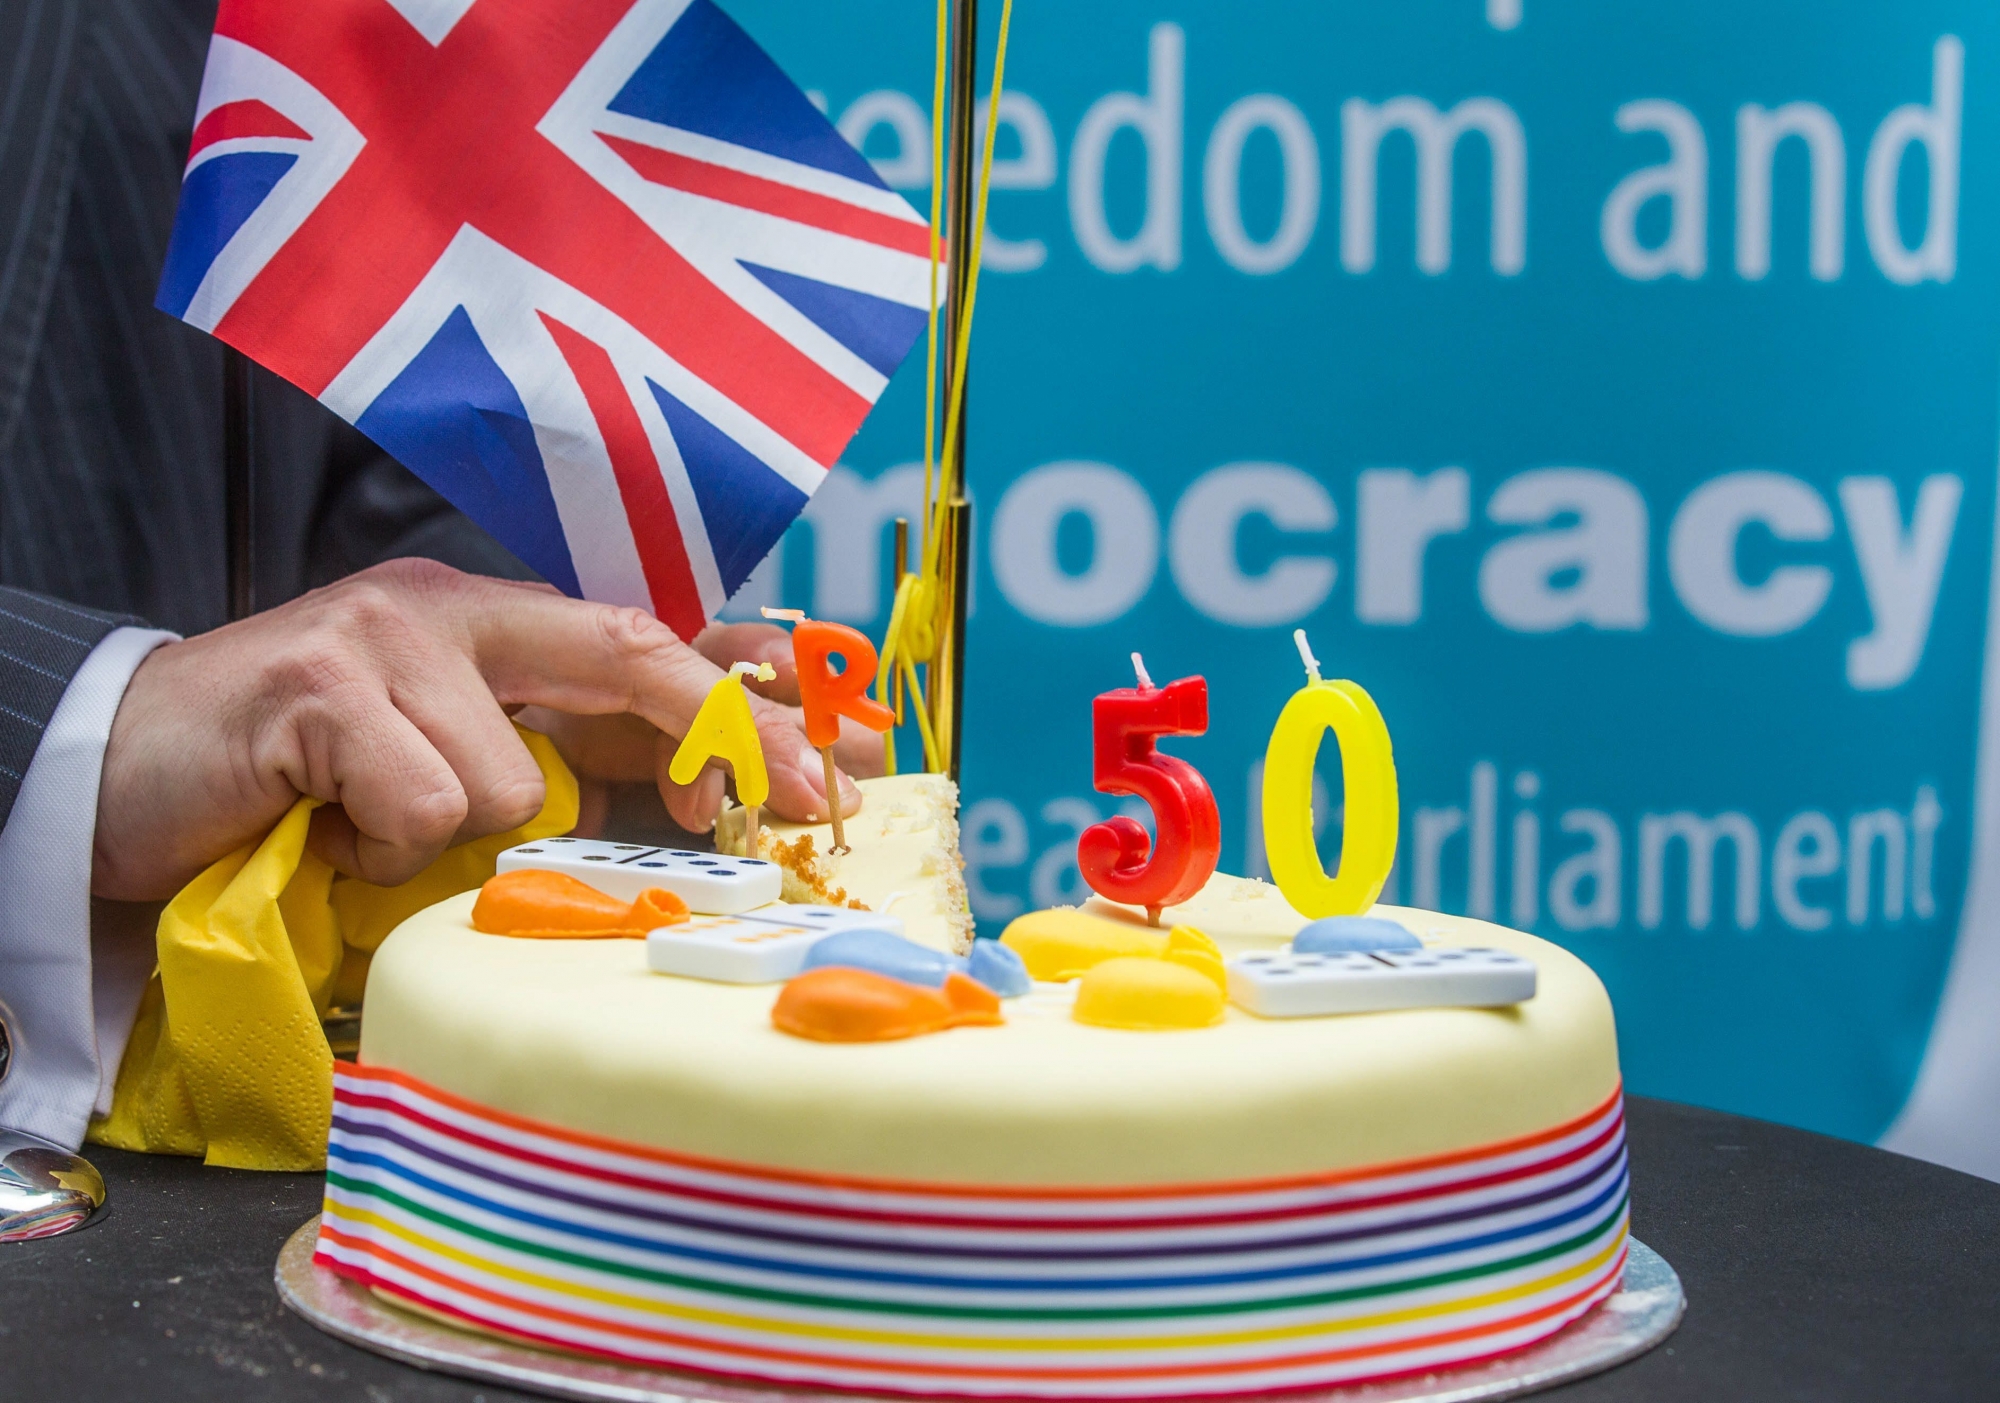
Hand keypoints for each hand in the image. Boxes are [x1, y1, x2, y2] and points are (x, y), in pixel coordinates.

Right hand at [91, 560, 857, 898]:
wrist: (121, 772)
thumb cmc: (296, 784)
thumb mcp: (441, 767)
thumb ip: (552, 770)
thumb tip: (693, 805)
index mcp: (495, 632)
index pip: (654, 641)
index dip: (759, 693)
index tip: (856, 749)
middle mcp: (454, 610)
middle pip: (631, 650)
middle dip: (732, 735)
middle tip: (814, 803)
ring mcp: (386, 635)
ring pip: (508, 777)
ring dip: (449, 841)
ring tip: (363, 830)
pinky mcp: (320, 684)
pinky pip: (420, 804)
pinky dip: (378, 850)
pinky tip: (319, 827)